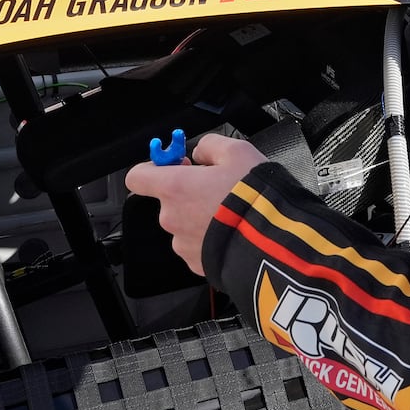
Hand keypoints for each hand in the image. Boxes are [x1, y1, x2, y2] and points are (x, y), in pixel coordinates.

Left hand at [124, 133, 267, 274]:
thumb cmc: (253, 197)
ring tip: (230, 214)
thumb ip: (209, 146)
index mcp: (175, 187)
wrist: (272, 243)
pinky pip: (197, 246)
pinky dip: (209, 239)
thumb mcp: (237, 152)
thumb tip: (200, 153)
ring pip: (184, 224)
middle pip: (168, 201)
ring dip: (200, 217)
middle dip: (189, 193)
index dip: (152, 169)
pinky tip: (231, 232)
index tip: (173, 166)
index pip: (137, 177)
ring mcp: (182, 244)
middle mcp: (172, 217)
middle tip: (217, 189)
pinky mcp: (196, 264)